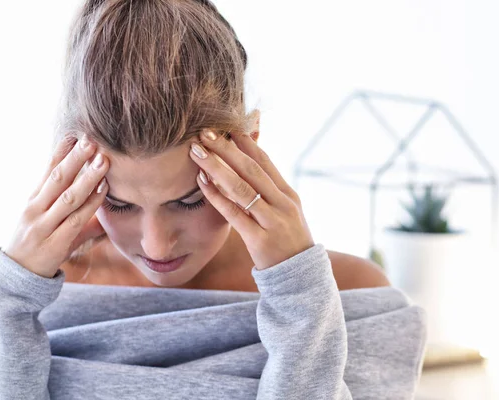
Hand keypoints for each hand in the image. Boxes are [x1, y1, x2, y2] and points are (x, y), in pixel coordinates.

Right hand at [2, 135, 108, 277]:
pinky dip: (91, 203)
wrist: (15, 277)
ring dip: (87, 178)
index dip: (61, 151)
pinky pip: (76, 220)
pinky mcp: (54, 243)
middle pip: (56, 179)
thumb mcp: (47, 222)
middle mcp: (35, 209)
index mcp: (33, 200)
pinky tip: (103, 189)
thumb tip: (95, 193)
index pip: (47, 170)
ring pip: (67, 197)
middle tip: (91, 140)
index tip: (75, 134)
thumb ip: (69, 207)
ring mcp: (43, 226)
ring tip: (103, 161)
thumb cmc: (37, 245)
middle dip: (75, 158)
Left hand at [189, 128, 314, 270]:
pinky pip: (235, 214)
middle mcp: (282, 204)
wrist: (300, 278)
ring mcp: (273, 221)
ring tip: (197, 152)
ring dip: (217, 167)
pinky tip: (202, 182)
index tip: (224, 125)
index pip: (264, 161)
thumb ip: (269, 189)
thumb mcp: (285, 212)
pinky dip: (217, 196)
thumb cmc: (287, 242)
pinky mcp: (260, 240)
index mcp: (288, 194)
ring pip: (242, 188)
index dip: (243, 142)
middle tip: (205, 132)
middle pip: (251, 169)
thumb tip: (250, 164)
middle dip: (226, 148)